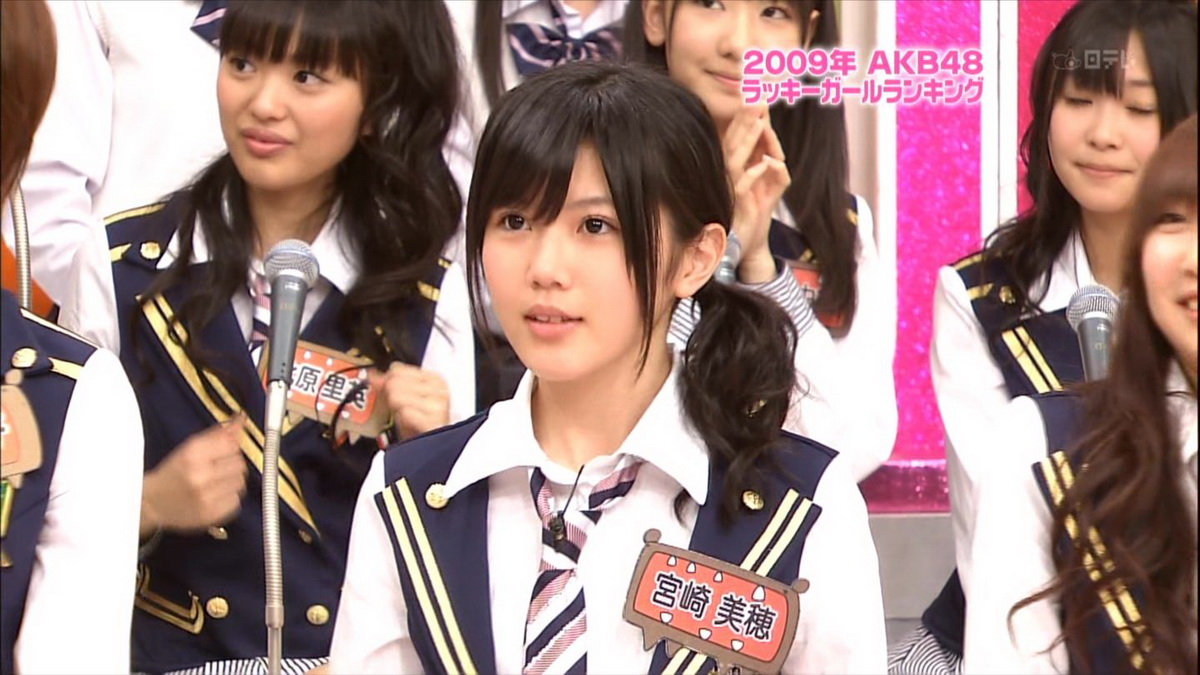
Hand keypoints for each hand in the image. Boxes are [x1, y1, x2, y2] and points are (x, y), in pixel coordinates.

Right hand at [141, 415, 247, 534]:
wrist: (151, 503)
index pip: (231, 444)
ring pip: (240, 482)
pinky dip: (229, 496)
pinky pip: (236, 500)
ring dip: (232, 480)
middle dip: (231, 463)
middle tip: (217, 466)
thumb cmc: (171, 473)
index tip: (228, 447)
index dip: (232, 445)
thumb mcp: (189, 448)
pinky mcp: (212, 514)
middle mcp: (200, 476)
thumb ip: (217, 434)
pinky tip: (214, 494)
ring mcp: (206, 497)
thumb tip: (240, 420)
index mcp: (192, 455)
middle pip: (239, 463)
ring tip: (216, 481)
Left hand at [369, 363, 450, 439]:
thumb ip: (388, 384)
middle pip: (394, 382)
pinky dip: (403, 421)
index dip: (387, 384)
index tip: (391, 395)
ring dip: (397, 410)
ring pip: (396, 396)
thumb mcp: (404, 399)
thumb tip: (371, 375)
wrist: (431, 447)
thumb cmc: (419, 425)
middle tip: (402, 410)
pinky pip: (405, 412)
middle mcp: (438, 388)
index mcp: (434, 379)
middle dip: (392, 398)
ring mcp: (438, 403)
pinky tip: (412, 425)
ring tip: (407, 418)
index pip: (397, 370)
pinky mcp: (435, 419)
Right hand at [723, 105, 790, 282]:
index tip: (758, 96)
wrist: (746, 245)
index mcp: (733, 166)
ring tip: (759, 120)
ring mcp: (728, 187)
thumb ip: (772, 169)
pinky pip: (743, 185)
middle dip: (745, 119)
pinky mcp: (733, 203)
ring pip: (735, 157)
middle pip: (734, 140)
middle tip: (757, 96)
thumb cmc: (753, 215)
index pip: (738, 137)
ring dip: (747, 139)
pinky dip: (754, 173)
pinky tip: (766, 163)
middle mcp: (726, 173)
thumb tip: (775, 153)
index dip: (747, 117)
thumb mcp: (768, 187)